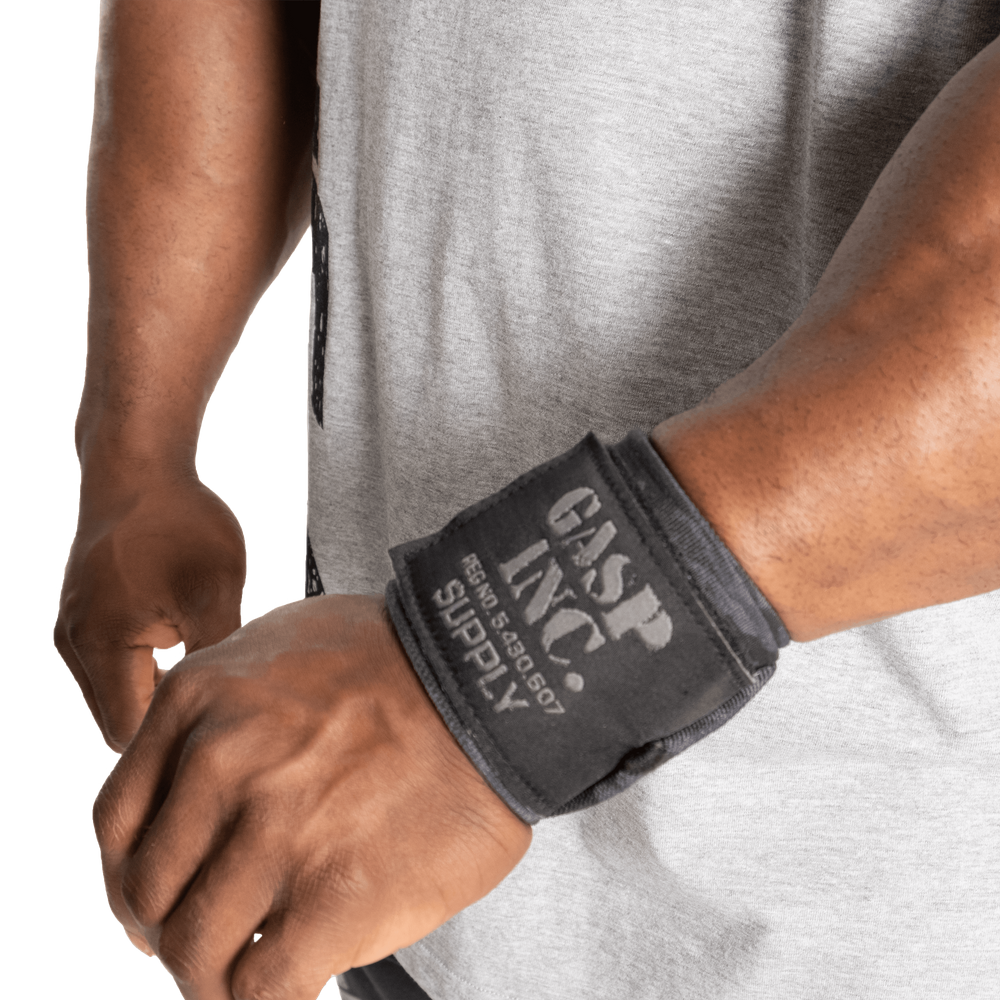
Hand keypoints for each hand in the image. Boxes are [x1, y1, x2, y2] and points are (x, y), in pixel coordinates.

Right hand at [53, 470, 246, 751]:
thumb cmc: (179, 523)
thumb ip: (214, 656)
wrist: (139, 465)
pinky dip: (150, 660)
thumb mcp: (215, 592)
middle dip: (166, 717)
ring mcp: (75, 627)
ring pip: (120, 688)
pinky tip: (188, 640)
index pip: (129, 733)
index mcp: (100, 648)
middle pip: (120, 716)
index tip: (214, 735)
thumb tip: (224, 706)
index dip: (170, 741)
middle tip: (219, 707)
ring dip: (160, 685)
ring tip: (207, 669)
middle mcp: (75, 645)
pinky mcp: (87, 611)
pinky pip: (116, 658)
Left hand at [91, 594, 532, 999]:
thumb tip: (191, 775)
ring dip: (214, 979)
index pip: (114, 826)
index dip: (129, 880)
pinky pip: (261, 993)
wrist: (494, 678)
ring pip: (193, 954)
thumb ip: (219, 708)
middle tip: (210, 945)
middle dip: (169, 934)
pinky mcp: (337, 897)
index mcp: (198, 703)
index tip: (159, 902)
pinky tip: (291, 991)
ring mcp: (277, 833)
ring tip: (250, 975)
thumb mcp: (279, 643)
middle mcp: (222, 766)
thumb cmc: (397, 658)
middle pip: (145, 899)